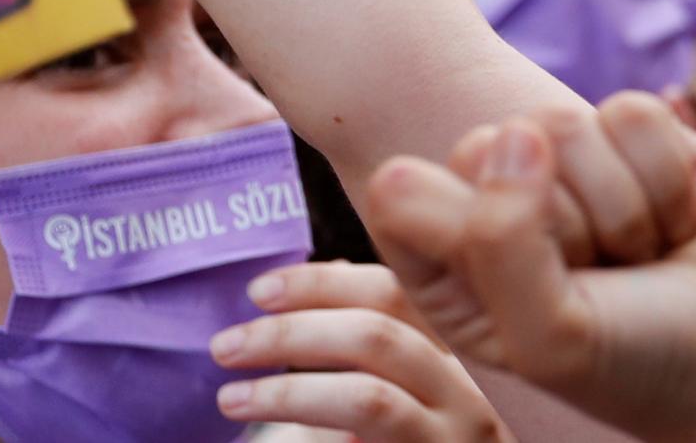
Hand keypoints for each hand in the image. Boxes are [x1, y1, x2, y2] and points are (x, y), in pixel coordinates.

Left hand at [211, 261, 510, 441]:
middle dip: (291, 333)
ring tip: (231, 398)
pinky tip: (268, 436)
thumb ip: (376, 338)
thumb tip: (331, 270)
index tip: (260, 291)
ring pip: (368, 397)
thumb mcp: (403, 387)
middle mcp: (469, 388)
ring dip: (288, 390)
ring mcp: (455, 436)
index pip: (394, 292)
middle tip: (227, 346)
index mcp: (456, 350)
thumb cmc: (415, 440)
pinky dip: (310, 429)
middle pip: (379, 333)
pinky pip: (368, 436)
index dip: (321, 284)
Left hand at [363, 94, 695, 442]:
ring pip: (564, 120)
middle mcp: (501, 207)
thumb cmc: (640, 366)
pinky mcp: (639, 140)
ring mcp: (571, 168)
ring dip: (625, 205)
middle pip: (491, 143)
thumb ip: (498, 240)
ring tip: (644, 254)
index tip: (527, 289)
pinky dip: (670, 176)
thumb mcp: (546, 335)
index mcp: (447, 265)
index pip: (404, 191)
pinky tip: (679, 222)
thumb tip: (517, 129)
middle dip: (564, 219)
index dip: (472, 227)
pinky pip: (633, 112)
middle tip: (602, 276)